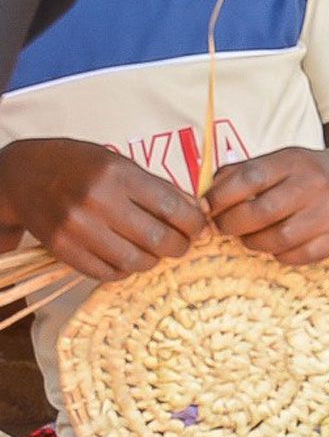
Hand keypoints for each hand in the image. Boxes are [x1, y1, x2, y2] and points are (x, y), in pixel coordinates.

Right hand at [0, 138, 202, 279]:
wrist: (22, 175)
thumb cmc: (79, 166)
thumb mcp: (118, 163)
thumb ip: (156, 187)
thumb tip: (197, 214)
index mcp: (117, 174)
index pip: (173, 208)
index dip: (195, 224)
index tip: (199, 229)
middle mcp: (97, 200)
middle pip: (159, 239)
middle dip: (179, 246)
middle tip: (180, 244)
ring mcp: (78, 227)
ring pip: (136, 261)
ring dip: (153, 260)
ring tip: (152, 250)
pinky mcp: (63, 249)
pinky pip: (108, 273)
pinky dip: (125, 270)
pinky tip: (125, 256)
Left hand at [205, 147, 328, 263]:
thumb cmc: (303, 174)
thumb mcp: (276, 161)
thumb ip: (239, 174)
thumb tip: (204, 198)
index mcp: (293, 161)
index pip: (249, 178)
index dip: (220, 197)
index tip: (206, 207)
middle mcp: (314, 185)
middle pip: (262, 212)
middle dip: (232, 224)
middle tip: (222, 227)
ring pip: (279, 239)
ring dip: (254, 242)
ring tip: (249, 237)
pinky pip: (299, 256)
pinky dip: (280, 254)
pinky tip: (276, 245)